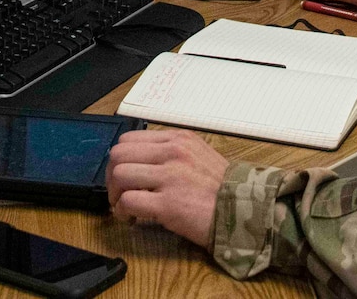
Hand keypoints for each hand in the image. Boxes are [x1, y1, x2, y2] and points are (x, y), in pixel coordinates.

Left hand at [107, 128, 227, 248]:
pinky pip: (129, 201)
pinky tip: (131, 219)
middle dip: (111, 176)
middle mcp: (173, 152)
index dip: (120, 159)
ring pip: (120, 175)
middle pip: (119, 154)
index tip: (123, 175)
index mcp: (179, 139)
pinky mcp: (168, 203)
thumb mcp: (200, 156)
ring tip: (124, 207)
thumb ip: (172, 153)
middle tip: (118, 193)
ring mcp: (170, 176)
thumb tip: (142, 162)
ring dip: (115, 195)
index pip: (130, 139)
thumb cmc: (223, 189)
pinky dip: (122, 212)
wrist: (245, 211)